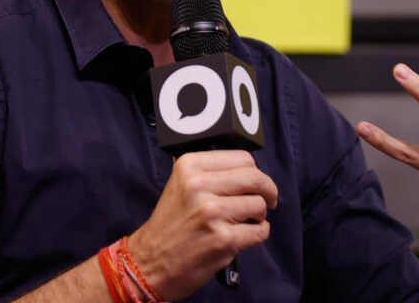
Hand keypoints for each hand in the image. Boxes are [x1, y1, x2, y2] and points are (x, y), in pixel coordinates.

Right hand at [127, 150, 277, 299]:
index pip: (242, 158)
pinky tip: (243, 235)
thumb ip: (211, 173)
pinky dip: (258, 234)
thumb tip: (250, 171)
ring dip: (259, 216)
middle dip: (269, 191)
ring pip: (260, 206)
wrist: (149, 261)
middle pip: (256, 178)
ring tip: (245, 221)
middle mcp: (199, 185)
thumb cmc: (170, 225)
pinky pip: (260, 232)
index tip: (257, 183)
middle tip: (268, 200)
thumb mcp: (181, 184)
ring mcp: (212, 213)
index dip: (256, 172)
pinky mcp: (223, 239)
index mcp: (189, 166)